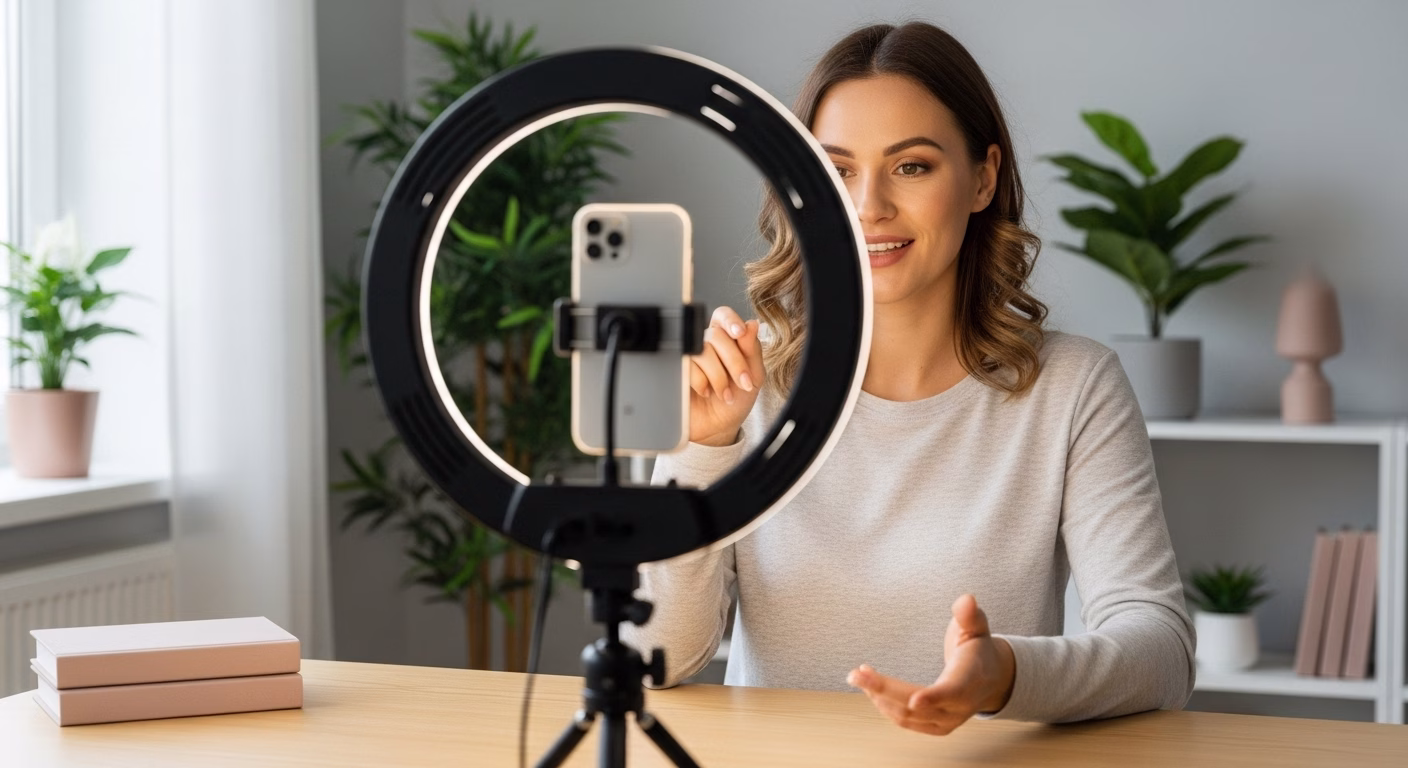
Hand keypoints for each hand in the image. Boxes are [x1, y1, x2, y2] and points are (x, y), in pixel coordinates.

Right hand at [688, 306, 765, 446]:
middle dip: (734, 361)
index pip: (723, 316)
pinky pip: (687, 365)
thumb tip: (752, 324)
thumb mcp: (754, 376)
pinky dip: (702, 382)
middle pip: (716, 335)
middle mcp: (705, 343)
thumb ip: (753, 350)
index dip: (730, 320)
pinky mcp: (676, 370)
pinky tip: (706, 392)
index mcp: (726, 338)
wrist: (718, 428)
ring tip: (725, 394)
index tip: (739, 333)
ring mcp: (689, 356)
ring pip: (701, 350)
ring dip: (718, 375)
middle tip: (744, 383)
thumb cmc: (737, 400)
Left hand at [846, 594, 1015, 735]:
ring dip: (878, 696)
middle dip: (884, 689)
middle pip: (919, 705)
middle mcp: (960, 707)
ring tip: (857, 675)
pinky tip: (870, 688)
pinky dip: (885, 706)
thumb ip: (970, 615)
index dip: (935, 697)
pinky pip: (906, 722)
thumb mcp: (977, 627)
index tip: (916, 699)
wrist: (990, 679)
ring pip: (907, 716)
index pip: (954, 691)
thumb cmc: (979, 649)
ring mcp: (947, 721)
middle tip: (856, 673)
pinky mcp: (935, 728)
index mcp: (972, 680)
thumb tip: (967, 599)